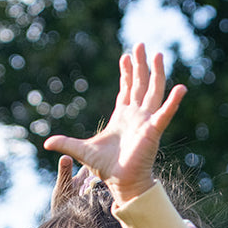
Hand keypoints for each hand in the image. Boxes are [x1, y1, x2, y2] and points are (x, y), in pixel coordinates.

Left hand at [43, 43, 186, 204]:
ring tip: (159, 55)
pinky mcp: (153, 130)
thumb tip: (46, 143)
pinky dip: (174, 101)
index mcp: (122, 117)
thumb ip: (66, 143)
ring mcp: (146, 121)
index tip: (126, 56)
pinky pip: (165, 113)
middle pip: (140, 84)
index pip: (126, 89)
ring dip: (157, 73)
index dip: (127, 72)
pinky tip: (182, 88)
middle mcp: (136, 115)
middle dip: (141, 64)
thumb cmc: (106, 169)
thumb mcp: (82, 151)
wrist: (121, 183)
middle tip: (141, 45)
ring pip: (153, 91)